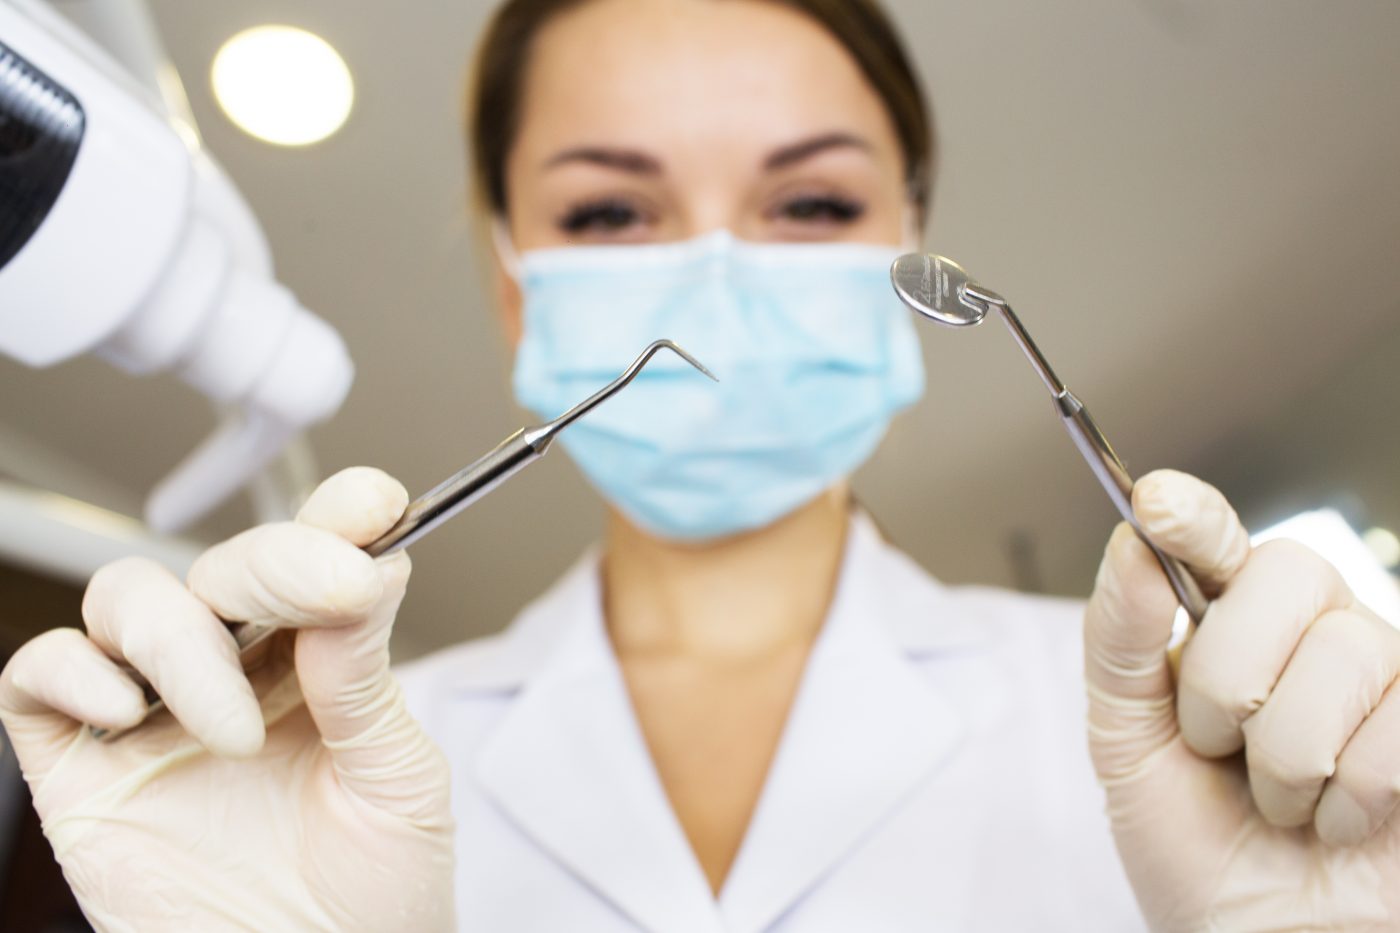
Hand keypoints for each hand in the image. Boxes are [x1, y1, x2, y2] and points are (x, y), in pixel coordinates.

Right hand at [0, 468, 453, 931]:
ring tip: (236, 731)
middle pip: (221, 565)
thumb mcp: (395, 778)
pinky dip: (75, 673)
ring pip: (128, 599)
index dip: (337, 518)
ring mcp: (153, 717)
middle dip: (274, 564)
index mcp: (316, 662)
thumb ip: (367, 677)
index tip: (375, 506)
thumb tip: (365, 568)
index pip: (315, 558)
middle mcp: (232, 673)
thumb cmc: (372, 894)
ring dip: (182, 640)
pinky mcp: (82, 771)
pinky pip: (40, 678)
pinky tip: (132, 717)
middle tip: (329, 592)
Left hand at [1084, 469, 1399, 931]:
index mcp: (1226, 618)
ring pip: (1344, 655)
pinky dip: (1346, 799)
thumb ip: (1121, 642)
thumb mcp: (1127, 741)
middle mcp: (1310, 627)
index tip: (1158, 503)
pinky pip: (1394, 731)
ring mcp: (1380, 673)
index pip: (1216, 537)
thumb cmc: (1192, 839)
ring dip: (1285, 758)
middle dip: (1230, 678)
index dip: (1194, 513)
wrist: (1255, 931)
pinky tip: (1336, 820)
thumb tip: (1130, 543)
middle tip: (1219, 746)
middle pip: (1286, 574)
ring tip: (1278, 798)